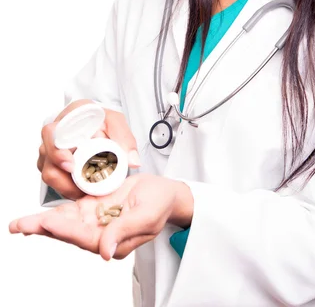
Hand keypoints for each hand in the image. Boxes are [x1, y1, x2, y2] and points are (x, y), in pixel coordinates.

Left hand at [9, 174, 192, 259]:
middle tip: (19, 226)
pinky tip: (38, 216)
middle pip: (68, 232)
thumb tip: (104, 253)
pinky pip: (72, 211)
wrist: (166, 192)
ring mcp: (97, 220)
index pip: (85, 236)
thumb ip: (124, 232)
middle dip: (43, 228)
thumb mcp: (146, 217)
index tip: (47, 221)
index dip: (65, 229)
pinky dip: (54, 212)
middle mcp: (102, 234)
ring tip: (19, 224)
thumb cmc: (160, 204)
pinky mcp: (95, 208)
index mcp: (114, 241)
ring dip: (41, 223)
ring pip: (65, 222)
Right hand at [37, 99, 140, 199]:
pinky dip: (67, 188)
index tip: (70, 165)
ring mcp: (51, 150)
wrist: (99, 126)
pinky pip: (54, 180)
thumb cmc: (102, 121)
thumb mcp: (116, 123)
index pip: (51, 132)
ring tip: (84, 192)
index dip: (57, 151)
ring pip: (48, 172)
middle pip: (46, 156)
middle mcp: (54, 134)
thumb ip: (125, 138)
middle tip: (79, 188)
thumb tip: (132, 161)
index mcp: (67, 118)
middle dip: (61, 176)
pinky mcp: (52, 164)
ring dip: (65, 185)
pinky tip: (80, 191)